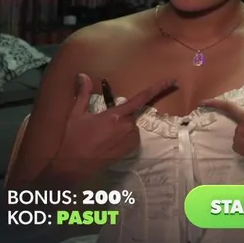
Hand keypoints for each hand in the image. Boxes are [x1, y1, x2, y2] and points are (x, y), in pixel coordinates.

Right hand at [57, 74, 175, 175]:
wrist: (70, 166)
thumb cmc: (72, 138)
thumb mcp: (75, 114)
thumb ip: (83, 94)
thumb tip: (84, 75)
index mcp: (115, 116)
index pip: (141, 98)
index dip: (158, 88)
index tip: (173, 80)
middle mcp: (126, 127)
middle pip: (130, 114)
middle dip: (119, 116)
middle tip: (100, 124)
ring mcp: (129, 141)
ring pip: (130, 127)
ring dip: (120, 127)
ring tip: (101, 136)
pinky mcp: (128, 151)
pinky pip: (130, 138)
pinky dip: (122, 138)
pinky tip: (106, 143)